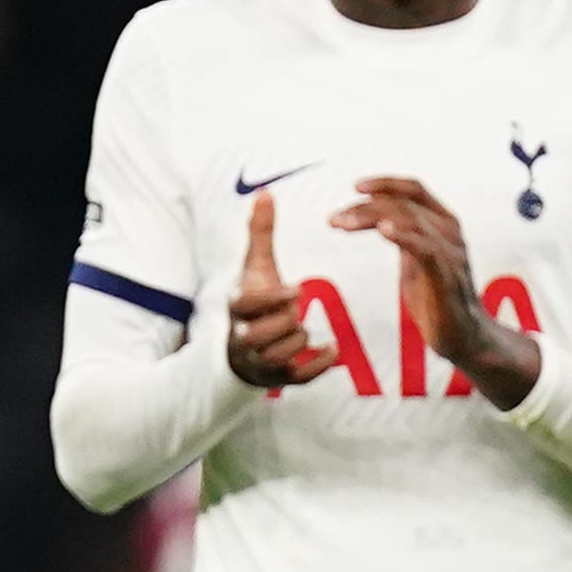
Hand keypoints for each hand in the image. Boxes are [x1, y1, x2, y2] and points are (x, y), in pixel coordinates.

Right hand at [224, 193, 335, 388]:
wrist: (243, 346)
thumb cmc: (255, 299)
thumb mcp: (257, 266)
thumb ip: (260, 232)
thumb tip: (265, 192)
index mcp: (238, 306)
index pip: (246, 305)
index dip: (271, 299)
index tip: (297, 289)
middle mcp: (243, 336)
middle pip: (259, 335)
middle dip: (284, 322)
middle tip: (298, 309)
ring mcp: (259, 360)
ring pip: (277, 357)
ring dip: (297, 341)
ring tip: (304, 328)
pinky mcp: (276, 378)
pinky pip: (296, 378)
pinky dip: (316, 366)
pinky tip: (333, 350)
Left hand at [331, 176, 540, 408]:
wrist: (464, 337)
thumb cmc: (438, 299)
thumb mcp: (415, 261)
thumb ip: (402, 237)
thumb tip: (375, 219)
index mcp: (443, 223)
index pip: (414, 190)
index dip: (385, 183)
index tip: (355, 186)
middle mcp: (450, 230)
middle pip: (404, 203)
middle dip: (364, 207)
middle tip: (334, 220)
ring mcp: (450, 251)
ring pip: (408, 219)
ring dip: (371, 218)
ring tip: (343, 225)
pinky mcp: (446, 274)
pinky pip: (424, 247)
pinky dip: (402, 234)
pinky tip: (383, 230)